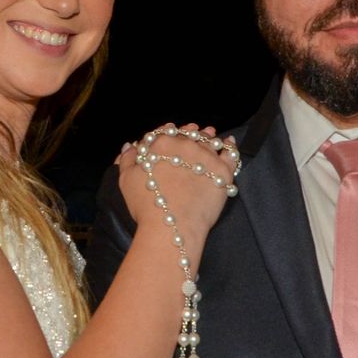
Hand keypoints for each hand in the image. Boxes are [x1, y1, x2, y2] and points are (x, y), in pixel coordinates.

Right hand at [117, 124, 238, 245]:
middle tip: (192, 131)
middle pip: (189, 134)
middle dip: (189, 133)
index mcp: (162, 144)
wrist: (172, 226)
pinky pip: (231, 153)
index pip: (166, 132)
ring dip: (209, 136)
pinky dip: (230, 146)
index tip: (170, 135)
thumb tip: (130, 146)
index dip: (168, 134)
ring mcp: (206, 157)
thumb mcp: (126, 180)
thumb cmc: (146, 205)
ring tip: (211, 133)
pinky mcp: (223, 172)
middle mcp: (186, 145)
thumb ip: (127, 160)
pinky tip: (229, 142)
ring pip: (209, 140)